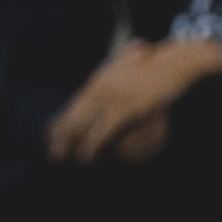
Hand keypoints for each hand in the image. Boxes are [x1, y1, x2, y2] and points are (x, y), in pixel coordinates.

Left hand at [46, 36, 219, 163]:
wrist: (171, 64)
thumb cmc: (151, 69)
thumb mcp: (126, 69)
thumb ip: (107, 79)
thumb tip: (102, 81)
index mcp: (98, 81)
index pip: (74, 103)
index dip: (61, 120)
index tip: (50, 136)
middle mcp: (99, 88)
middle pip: (73, 114)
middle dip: (60, 134)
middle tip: (51, 153)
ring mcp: (110, 98)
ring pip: (82, 122)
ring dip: (69, 141)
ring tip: (59, 156)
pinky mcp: (125, 108)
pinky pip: (103, 129)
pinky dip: (92, 143)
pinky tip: (85, 156)